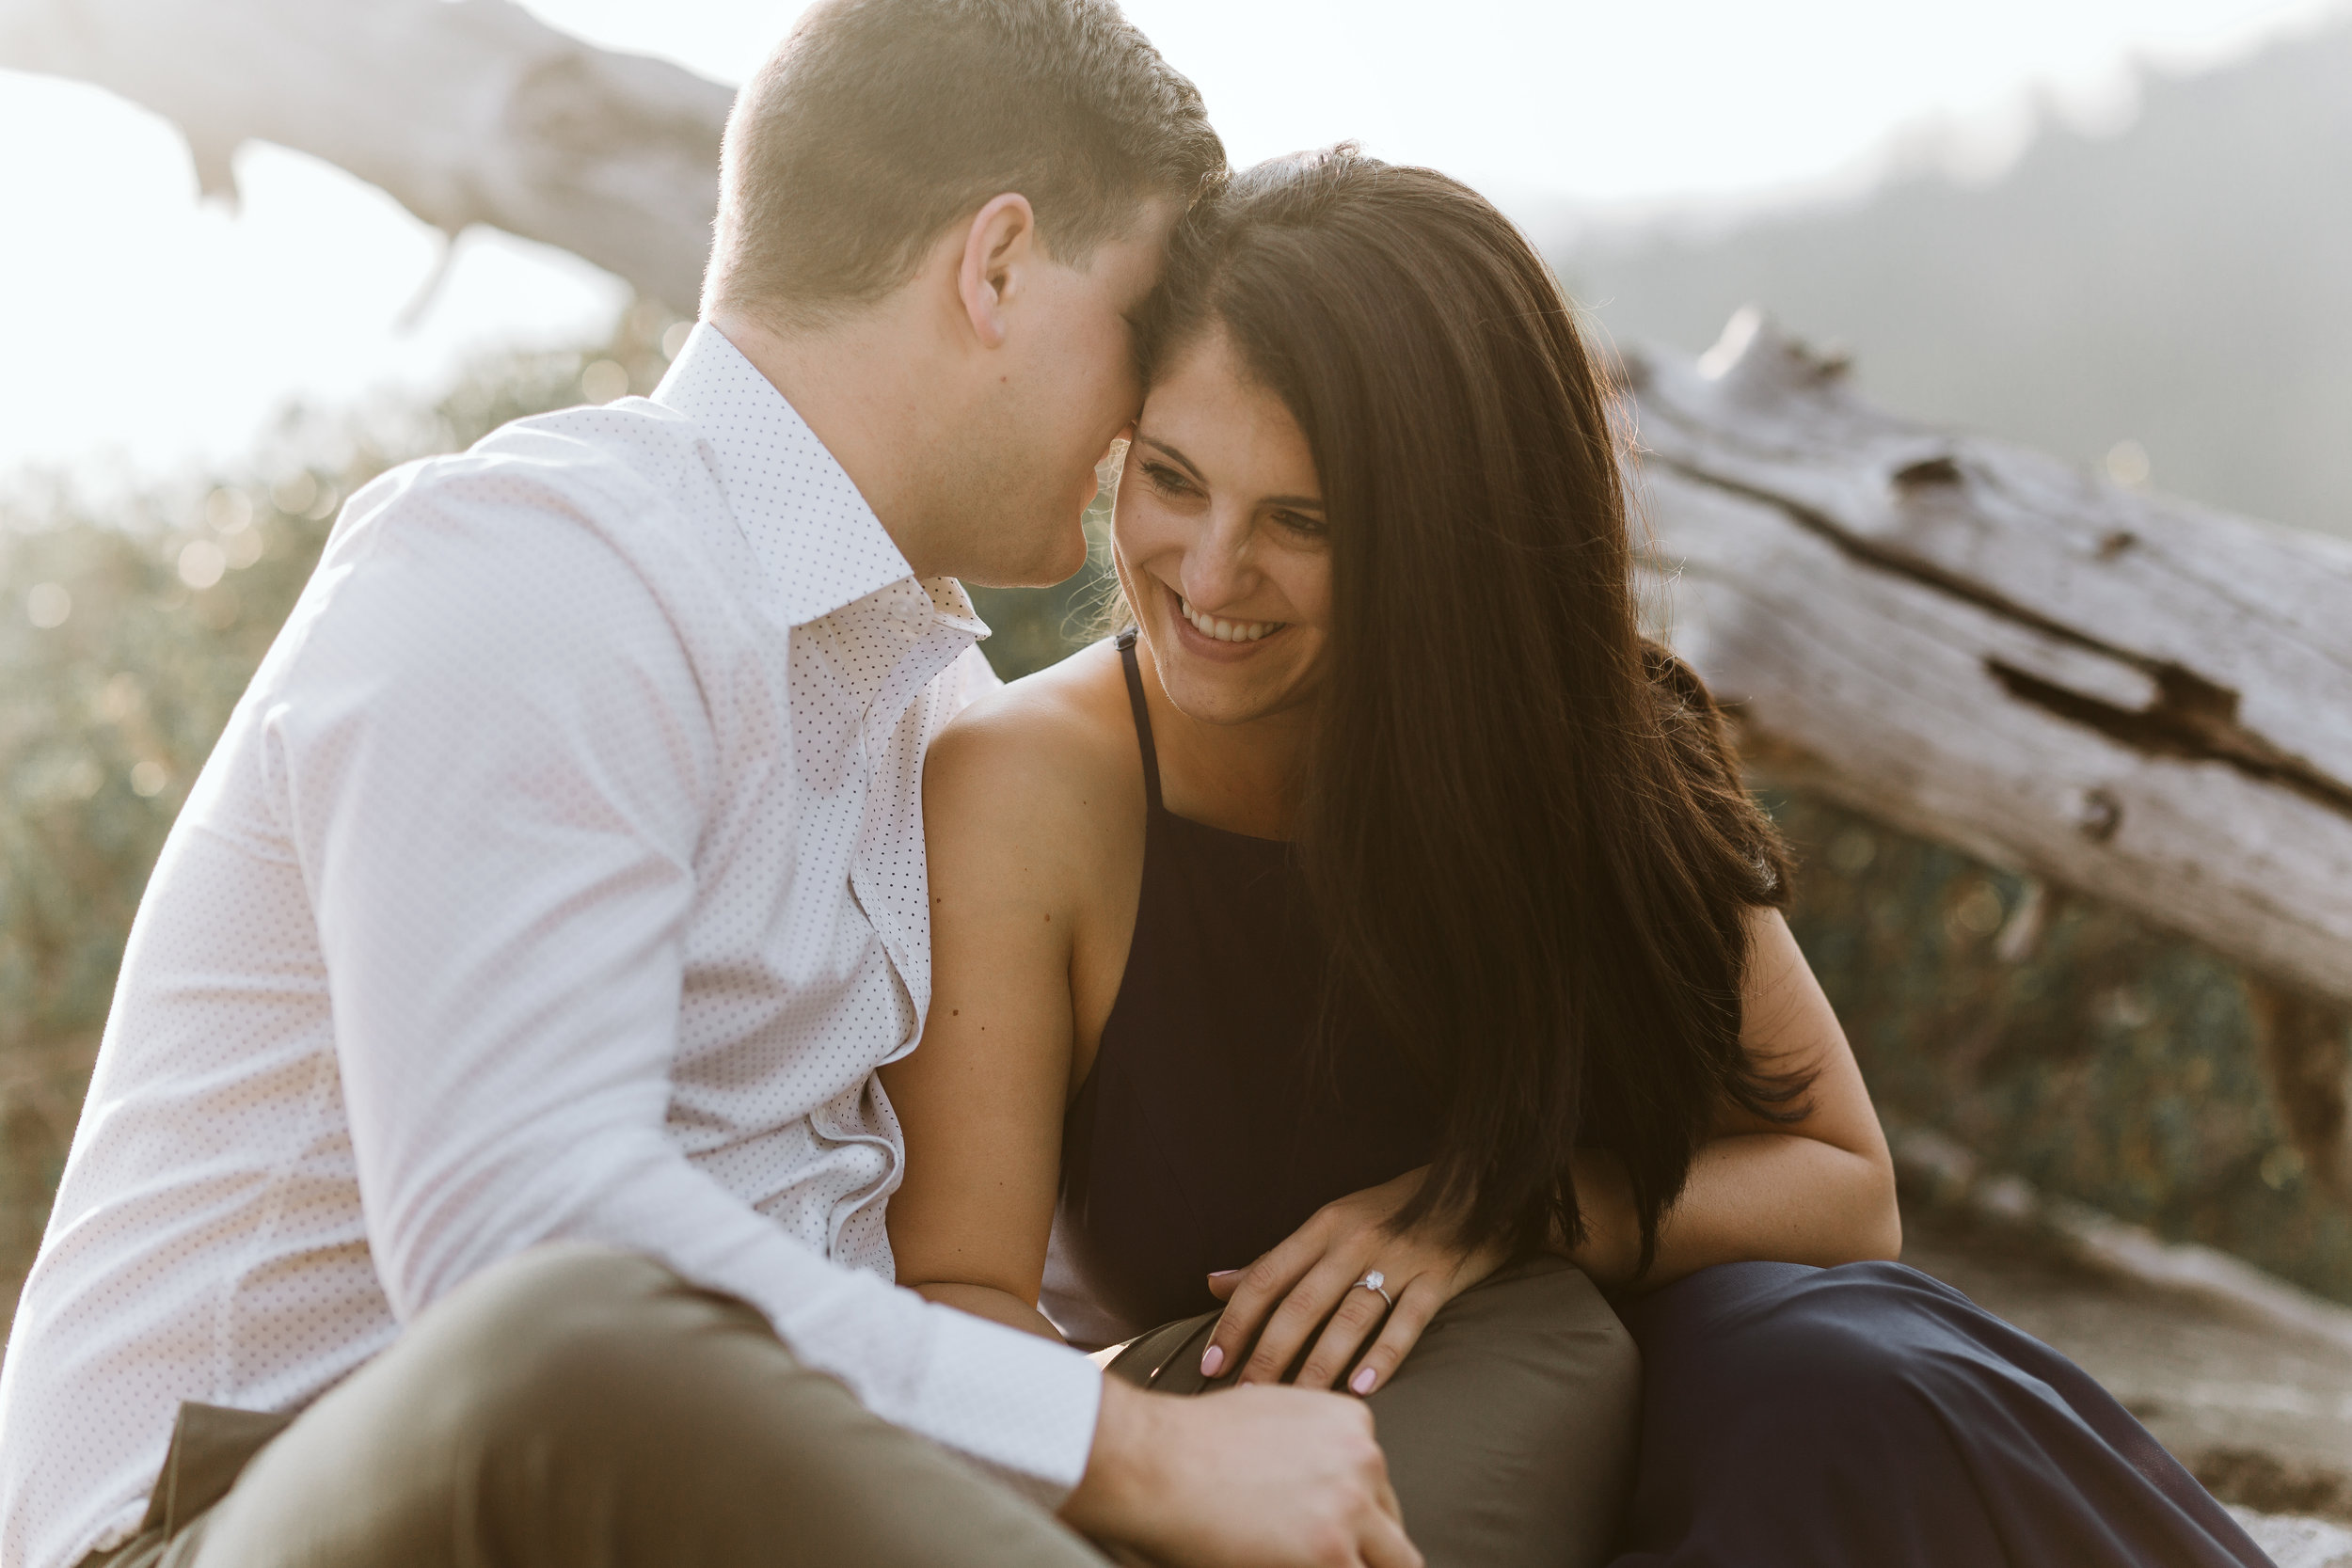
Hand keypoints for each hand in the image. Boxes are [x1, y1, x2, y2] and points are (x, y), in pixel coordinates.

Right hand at [1062, 1377, 1420, 1567]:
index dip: (1354, 1523)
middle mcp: (1364, 1460)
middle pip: (1392, 1530)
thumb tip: (1312, 1485)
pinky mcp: (1331, 1554)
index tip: (1324, 1536)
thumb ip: (1310, 1445)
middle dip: (1364, 1553)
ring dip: (1352, 1566)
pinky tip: (1286, 1567)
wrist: (1154, 1460)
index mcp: (1353, 1423)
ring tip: (1309, 1562)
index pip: (1378, 1488)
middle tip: (1321, 1556)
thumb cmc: (1191, 1440)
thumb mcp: (1269, 1416)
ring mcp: (1352, 1509)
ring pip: (1394, 1564)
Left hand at [1201, 1167, 1507, 1396]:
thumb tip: (1213, 1283)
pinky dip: (1383, 1357)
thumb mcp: (1331, 1223)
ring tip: (1296, 1404)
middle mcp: (1355, 1241)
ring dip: (1318, 1365)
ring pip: (1348, 1319)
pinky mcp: (1438, 1277)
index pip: (1266, 1277)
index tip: (1211, 1362)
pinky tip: (1360, 1390)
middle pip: (1301, 1304)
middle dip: (1269, 1354)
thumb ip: (1276, 1259)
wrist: (1475, 1185)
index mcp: (1323, 1225)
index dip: (1236, 1321)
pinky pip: (1407, 1323)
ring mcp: (1399, 1259)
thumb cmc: (1393, 1212)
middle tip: (1246, 1395)